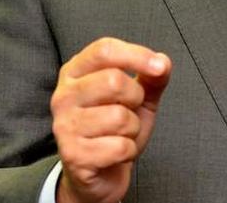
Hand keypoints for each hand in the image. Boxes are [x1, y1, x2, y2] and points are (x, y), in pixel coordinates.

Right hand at [50, 37, 171, 202]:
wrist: (98, 176)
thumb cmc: (113, 131)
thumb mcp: (136, 100)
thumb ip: (151, 78)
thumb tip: (163, 62)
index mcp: (75, 73)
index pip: (104, 50)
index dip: (136, 55)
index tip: (159, 67)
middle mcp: (64, 96)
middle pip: (114, 81)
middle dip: (136, 99)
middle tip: (129, 111)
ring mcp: (65, 126)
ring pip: (120, 117)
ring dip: (132, 129)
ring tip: (120, 135)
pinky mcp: (73, 155)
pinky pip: (120, 147)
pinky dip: (128, 152)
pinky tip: (115, 154)